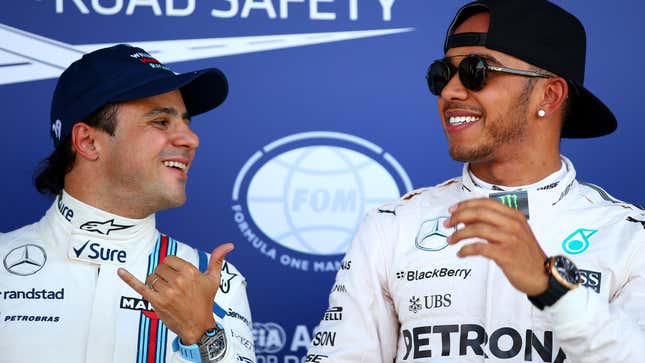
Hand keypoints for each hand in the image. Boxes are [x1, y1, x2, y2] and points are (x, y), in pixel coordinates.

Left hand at [117, 243, 233, 343]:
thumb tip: (229, 245)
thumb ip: (218, 259)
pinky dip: (129, 279)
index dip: (171, 267)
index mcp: (191, 272)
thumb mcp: (213, 279)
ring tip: (166, 292)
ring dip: (155, 282)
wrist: (199, 326)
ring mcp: (167, 292)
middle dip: (163, 275)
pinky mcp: (157, 302)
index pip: (170, 260)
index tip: (177, 276)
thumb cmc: (205, 301)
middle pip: (159, 268)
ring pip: (152, 277)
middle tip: (172, 287)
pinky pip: (140, 287)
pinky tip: (120, 271)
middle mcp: (178, 280)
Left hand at [444, 198, 547, 295]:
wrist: (542, 275)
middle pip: (479, 213)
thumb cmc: (523, 254)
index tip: (452, 210)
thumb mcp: (512, 232)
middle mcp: (513, 224)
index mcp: (514, 215)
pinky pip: (480, 248)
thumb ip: (492, 223)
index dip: (465, 205)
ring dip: (459, 234)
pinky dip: (466, 250)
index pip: (485, 203)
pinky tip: (461, 253)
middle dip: (459, 216)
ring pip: (477, 229)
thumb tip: (465, 218)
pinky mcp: (506, 254)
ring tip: (450, 240)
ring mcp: (510, 238)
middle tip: (447, 224)